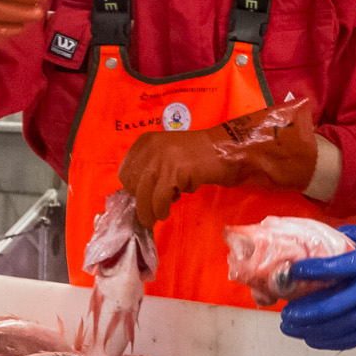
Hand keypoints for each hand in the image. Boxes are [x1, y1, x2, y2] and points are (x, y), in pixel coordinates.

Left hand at [120, 97, 321, 225]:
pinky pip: (159, 199)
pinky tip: (169, 210)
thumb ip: (152, 169)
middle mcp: (151, 146)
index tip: (145, 199)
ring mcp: (162, 157)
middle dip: (141, 201)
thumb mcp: (169, 157)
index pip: (126, 172)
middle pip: (132, 184)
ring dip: (149, 210)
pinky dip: (161, 209)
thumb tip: (136, 195)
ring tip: (160, 214)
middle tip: (156, 207)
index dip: (134, 190)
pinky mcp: (174, 170)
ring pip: (143, 194)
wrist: (229, 152)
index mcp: (146, 141)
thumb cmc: (201, 158)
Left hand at [279, 224, 355, 350]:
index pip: (338, 268)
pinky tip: (313, 339)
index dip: (312, 271)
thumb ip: (349, 238)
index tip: (292, 272)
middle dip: (305, 312)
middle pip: (335, 306)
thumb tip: (320, 240)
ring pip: (342, 326)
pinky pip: (355, 338)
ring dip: (313, 330)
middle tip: (285, 314)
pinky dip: (331, 341)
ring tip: (292, 328)